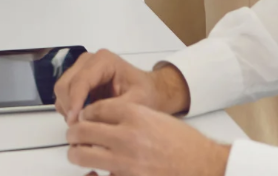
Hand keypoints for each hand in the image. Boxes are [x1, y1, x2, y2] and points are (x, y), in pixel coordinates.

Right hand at [54, 50, 189, 122]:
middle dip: (70, 107)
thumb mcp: (136, 102)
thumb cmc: (146, 94)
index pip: (81, 81)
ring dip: (68, 109)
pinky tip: (84, 117)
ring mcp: (81, 68)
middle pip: (65, 84)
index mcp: (103, 61)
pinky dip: (69, 108)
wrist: (149, 91)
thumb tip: (87, 117)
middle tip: (80, 128)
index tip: (75, 123)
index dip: (75, 102)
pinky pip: (64, 95)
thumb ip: (113, 108)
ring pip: (61, 90)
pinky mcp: (77, 79)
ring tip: (84, 123)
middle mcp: (88, 60)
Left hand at [66, 100, 229, 175]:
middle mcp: (127, 136)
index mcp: (135, 114)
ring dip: (76, 153)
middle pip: (82, 130)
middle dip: (74, 133)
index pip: (95, 109)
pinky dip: (93, 175)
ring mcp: (125, 161)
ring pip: (82, 155)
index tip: (84, 117)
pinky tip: (95, 173)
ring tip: (78, 153)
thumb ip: (129, 117)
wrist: (203, 165)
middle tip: (74, 136)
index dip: (86, 113)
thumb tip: (103, 122)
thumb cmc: (185, 144)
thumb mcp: (156, 117)